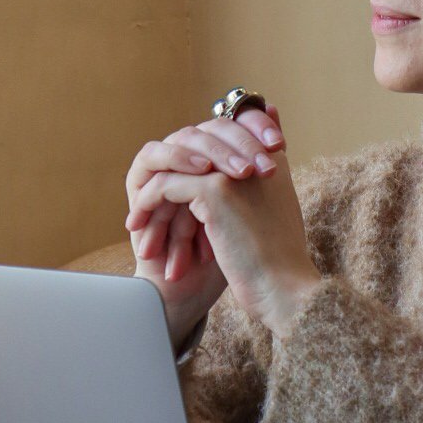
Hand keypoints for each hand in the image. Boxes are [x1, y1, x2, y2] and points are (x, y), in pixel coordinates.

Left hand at [125, 99, 321, 345]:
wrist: (285, 288)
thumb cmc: (278, 258)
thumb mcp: (271, 210)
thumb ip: (257, 181)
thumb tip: (238, 165)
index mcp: (269, 155)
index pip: (220, 134)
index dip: (190, 157)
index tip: (172, 184)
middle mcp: (253, 153)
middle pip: (192, 145)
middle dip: (167, 173)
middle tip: (146, 202)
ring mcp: (233, 169)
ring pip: (175, 165)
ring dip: (151, 193)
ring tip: (136, 220)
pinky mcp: (215, 189)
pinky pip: (164, 185)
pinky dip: (147, 204)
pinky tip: (137, 225)